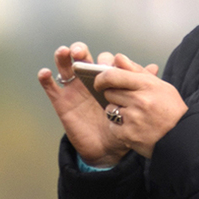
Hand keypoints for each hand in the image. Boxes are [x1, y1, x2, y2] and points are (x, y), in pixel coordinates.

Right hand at [38, 43, 132, 166]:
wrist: (107, 148)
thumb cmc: (119, 123)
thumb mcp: (131, 104)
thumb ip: (140, 85)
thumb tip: (154, 67)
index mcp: (105, 79)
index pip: (103, 60)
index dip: (106, 58)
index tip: (111, 64)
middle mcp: (87, 80)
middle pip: (81, 58)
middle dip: (80, 50)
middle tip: (81, 52)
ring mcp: (72, 90)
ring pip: (64, 68)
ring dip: (62, 57)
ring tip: (64, 53)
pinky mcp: (61, 102)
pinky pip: (51, 89)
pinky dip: (45, 79)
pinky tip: (45, 73)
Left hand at [96, 56, 186, 157]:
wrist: (182, 136)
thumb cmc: (170, 108)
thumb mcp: (159, 85)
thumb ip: (136, 70)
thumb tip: (117, 57)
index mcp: (147, 85)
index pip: (112, 75)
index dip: (102, 78)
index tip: (100, 81)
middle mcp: (139, 101)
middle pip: (109, 92)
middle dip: (115, 95)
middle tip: (128, 101)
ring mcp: (133, 119)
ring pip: (109, 109)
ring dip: (116, 112)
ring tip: (134, 115)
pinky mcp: (127, 135)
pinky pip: (112, 126)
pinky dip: (118, 127)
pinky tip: (133, 127)